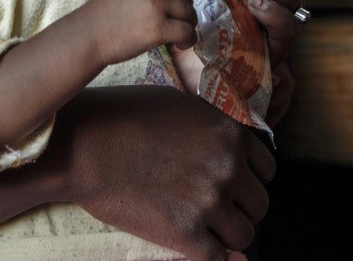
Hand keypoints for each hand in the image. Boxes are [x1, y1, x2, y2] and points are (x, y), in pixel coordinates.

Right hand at [53, 85, 273, 260]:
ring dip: (228, 235)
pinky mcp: (185, 233)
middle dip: (241, 209)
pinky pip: (218, 258)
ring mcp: (209, 202)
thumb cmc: (124, 117)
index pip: (267, 170)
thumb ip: (211, 130)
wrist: (85, 145)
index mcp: (230, 135)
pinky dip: (209, 254)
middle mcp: (228, 168)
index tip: (234, 186)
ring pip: (245, 236)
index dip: (250, 180)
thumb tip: (225, 147)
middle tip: (216, 209)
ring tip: (205, 229)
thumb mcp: (181, 106)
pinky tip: (193, 245)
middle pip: (260, 205)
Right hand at [88, 0, 197, 64]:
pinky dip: (188, 39)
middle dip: (186, 5)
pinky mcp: (157, 29)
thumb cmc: (103, 14)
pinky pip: (186, 31)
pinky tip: (180, 44)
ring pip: (188, 11)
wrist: (87, 37)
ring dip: (188, 23)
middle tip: (177, 17)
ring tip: (178, 32)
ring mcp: (154, 6)